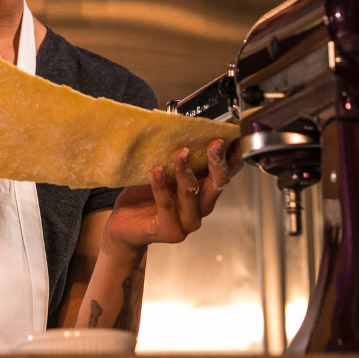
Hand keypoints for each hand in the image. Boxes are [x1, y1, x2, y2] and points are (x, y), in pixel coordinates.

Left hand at [102, 138, 243, 255]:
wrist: (125, 225)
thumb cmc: (145, 195)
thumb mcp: (165, 171)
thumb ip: (179, 158)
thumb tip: (182, 127)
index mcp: (204, 190)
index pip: (227, 173)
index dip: (233, 157)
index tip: (232, 137)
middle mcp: (201, 207)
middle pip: (218, 184)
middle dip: (217, 162)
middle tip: (214, 143)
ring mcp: (188, 221)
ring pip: (192, 194)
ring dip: (186, 171)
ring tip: (181, 153)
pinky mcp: (170, 230)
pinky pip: (166, 204)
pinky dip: (161, 186)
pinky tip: (156, 171)